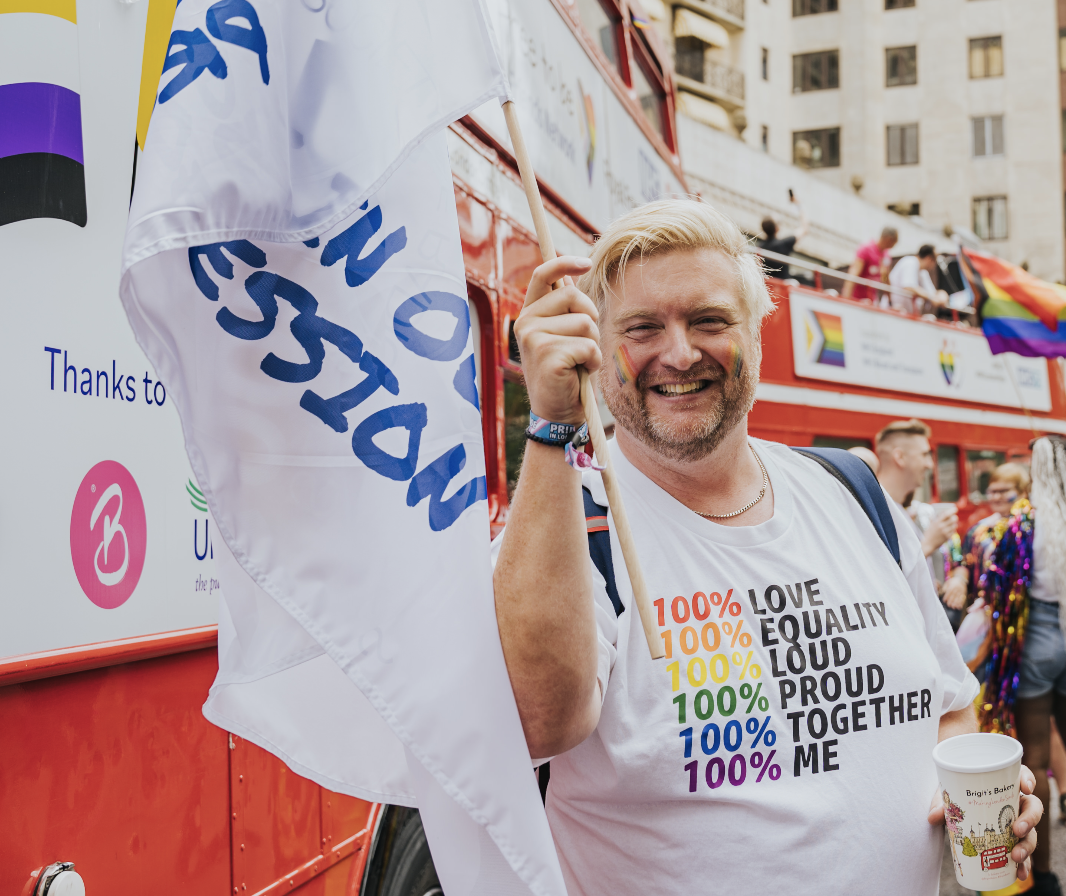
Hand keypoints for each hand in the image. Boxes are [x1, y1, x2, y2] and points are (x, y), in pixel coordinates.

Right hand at [513, 256, 600, 425]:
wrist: (558, 414)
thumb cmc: (567, 373)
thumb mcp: (564, 336)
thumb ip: (564, 310)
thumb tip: (572, 276)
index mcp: (529, 314)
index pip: (543, 275)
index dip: (565, 263)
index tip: (587, 261)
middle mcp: (526, 322)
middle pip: (574, 297)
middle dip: (591, 319)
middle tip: (583, 345)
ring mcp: (533, 338)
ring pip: (585, 323)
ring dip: (593, 344)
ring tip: (580, 362)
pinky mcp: (547, 355)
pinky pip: (588, 345)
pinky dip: (593, 361)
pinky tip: (580, 373)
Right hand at [921, 511, 957, 556]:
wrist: (928, 544)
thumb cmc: (928, 533)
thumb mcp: (929, 525)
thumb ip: (933, 519)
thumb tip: (934, 513)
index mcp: (936, 522)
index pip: (946, 514)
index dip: (951, 510)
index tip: (955, 508)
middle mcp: (942, 526)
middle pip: (953, 519)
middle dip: (954, 517)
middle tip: (953, 517)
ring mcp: (945, 532)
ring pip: (955, 525)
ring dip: (954, 523)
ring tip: (950, 524)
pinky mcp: (948, 537)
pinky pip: (954, 531)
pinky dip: (953, 529)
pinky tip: (949, 529)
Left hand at [928, 765, 1040, 880]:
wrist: (955, 810)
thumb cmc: (956, 796)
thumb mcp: (947, 797)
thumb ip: (941, 805)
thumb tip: (933, 817)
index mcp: (1002, 785)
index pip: (1021, 776)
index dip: (1027, 779)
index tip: (1025, 787)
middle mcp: (1015, 803)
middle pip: (1032, 807)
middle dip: (1029, 819)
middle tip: (1017, 830)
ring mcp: (1017, 823)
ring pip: (1031, 833)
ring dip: (1027, 846)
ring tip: (1015, 856)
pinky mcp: (1014, 842)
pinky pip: (1024, 854)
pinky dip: (1024, 865)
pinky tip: (1019, 874)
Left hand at [943, 575, 966, 609]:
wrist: (961, 579)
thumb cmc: (952, 582)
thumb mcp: (948, 583)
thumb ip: (945, 587)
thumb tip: (943, 592)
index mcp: (953, 585)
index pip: (949, 592)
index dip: (947, 596)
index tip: (944, 601)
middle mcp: (958, 588)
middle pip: (954, 595)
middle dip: (951, 601)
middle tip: (949, 605)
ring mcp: (962, 591)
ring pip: (959, 597)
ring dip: (956, 603)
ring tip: (953, 607)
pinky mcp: (964, 593)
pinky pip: (963, 599)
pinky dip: (961, 603)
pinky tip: (959, 607)